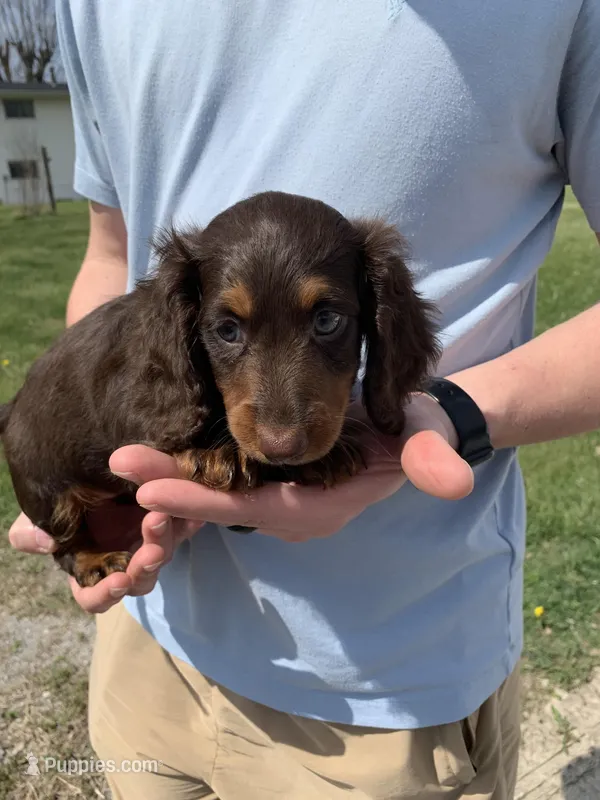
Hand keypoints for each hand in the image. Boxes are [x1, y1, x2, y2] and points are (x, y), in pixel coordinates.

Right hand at [8, 462, 202, 612]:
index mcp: (90, 570)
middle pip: (139, 578)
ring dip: (163, 542)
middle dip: (144, 567)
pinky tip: (194, 514)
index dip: (107, 593)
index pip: (97, 597)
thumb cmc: (61, 504)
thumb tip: (47, 543)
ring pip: (162, 554)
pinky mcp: (171, 523)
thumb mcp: (38, 516)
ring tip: (162, 519)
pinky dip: (189, 523)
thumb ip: (30, 533)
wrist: (97, 474)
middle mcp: (123, 564)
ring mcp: (148, 545)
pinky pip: (184, 527)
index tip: (118, 580)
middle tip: (151, 551)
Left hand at [122, 393, 473, 541]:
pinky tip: (151, 457)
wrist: (407, 431)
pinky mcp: (269, 481)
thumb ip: (433, 459)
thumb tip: (453, 480)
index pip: (254, 508)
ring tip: (121, 460)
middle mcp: (291, 509)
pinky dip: (186, 474)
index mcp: (320, 506)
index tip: (155, 490)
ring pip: (216, 497)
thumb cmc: (412, 433)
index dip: (206, 501)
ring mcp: (278, 498)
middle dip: (171, 491)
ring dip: (170, 482)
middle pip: (223, 505)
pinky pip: (221, 484)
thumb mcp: (425, 441)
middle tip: (119, 465)